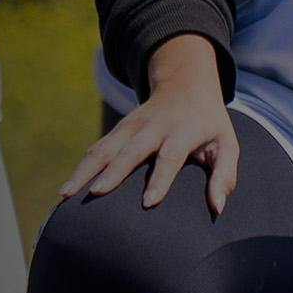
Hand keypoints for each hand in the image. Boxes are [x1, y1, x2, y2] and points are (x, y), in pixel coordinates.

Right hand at [62, 36, 235, 212]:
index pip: (170, 156)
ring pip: (104, 148)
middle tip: (97, 194)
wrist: (185, 84)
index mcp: (182, 130)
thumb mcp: (227, 144)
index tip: (149, 202)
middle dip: (113, 172)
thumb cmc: (209, 123)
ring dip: (84, 170)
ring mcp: (131, 126)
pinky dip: (80, 167)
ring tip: (65, 195)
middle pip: (130, 150)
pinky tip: (66, 190)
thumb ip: (225, 175)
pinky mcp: (118, 130)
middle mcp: (153, 126)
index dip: (161, 178)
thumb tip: (218, 207)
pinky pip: (95, 149)